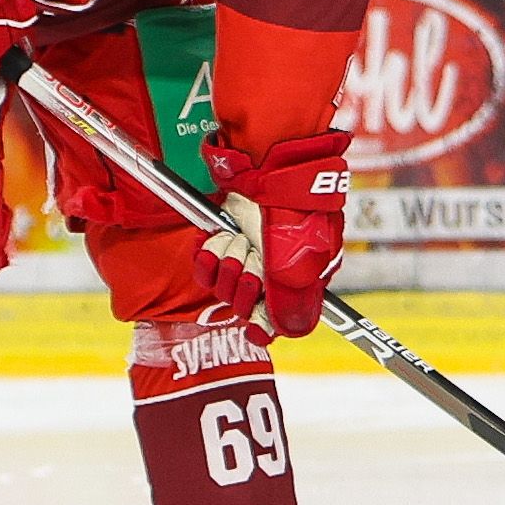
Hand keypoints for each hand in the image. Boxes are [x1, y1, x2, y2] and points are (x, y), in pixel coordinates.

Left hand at [197, 130, 352, 337]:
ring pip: (223, 288)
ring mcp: (248, 254)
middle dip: (244, 284)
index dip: (262, 320)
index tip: (255, 321)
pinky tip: (218, 239)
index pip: (276, 319)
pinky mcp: (224, 240)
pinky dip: (208, 256)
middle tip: (253, 260)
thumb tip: (280, 333)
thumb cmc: (294, 215)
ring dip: (228, 264)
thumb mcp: (299, 266)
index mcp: (300, 279)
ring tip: (239, 240)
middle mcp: (273, 270)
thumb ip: (290, 307)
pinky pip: (205, 268)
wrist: (272, 171)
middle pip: (245, 306)